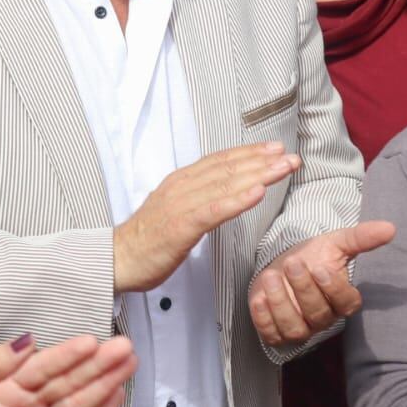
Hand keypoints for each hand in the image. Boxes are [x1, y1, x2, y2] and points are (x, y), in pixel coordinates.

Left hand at [0, 335, 137, 406]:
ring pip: (78, 404)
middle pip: (67, 385)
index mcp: (3, 390)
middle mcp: (26, 406)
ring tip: (129, 364)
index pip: (41, 369)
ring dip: (105, 384)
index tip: (89, 342)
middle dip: (97, 367)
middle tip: (125, 348)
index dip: (65, 355)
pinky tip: (116, 396)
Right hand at [113, 142, 299, 293]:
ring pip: (226, 184)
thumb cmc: (146, 239)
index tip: (274, 149)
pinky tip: (257, 194)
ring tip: (282, 168)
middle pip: (228, 168)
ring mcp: (182, 204)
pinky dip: (237, 200)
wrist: (118, 258)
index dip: (249, 153)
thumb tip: (219, 191)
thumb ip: (195, 196)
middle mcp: (183, 186)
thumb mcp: (172, 208)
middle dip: (262, 161)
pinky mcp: (181, 226)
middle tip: (289, 156)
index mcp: (181, 181)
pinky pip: (214, 210)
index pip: (221, 161)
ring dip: (258, 174)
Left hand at [247, 221, 394, 345]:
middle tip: (292, 263)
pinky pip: (272, 334)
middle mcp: (323, 318)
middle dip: (303, 289)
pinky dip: (264, 319)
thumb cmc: (313, 256)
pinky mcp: (276, 333)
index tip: (321, 268)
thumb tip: (390, 228)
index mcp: (341, 299)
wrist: (282, 264)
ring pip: (295, 328)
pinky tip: (258, 298)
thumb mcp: (335, 243)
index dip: (334, 289)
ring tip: (270, 276)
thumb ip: (361, 237)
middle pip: (318, 314)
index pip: (346, 303)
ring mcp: (300, 328)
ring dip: (281, 303)